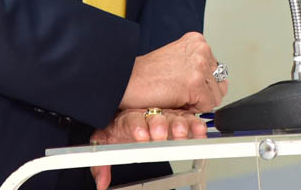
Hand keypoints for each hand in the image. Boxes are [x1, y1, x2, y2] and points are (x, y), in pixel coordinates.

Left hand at [89, 108, 206, 189]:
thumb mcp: (105, 144)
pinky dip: (195, 126)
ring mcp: (164, 117)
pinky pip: (189, 121)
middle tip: (161, 134)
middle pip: (155, 119)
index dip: (137, 128)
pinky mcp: (178, 120)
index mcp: (128, 120)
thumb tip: (102, 182)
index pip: (133, 121)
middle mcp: (148, 117)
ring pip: (173, 119)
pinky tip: (199, 131)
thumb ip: (101, 164)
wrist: (125, 121)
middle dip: (159, 126)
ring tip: (182, 133)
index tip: (141, 136)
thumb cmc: (118, 131)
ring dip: (179, 126)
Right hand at [118, 32, 226, 111]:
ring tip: (177, 94)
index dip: (201, 83)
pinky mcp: (195, 84)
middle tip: (180, 90)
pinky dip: (193, 108)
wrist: (127, 81)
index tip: (184, 82)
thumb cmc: (147, 74)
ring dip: (198, 101)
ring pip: (215, 95)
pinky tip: (177, 99)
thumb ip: (197, 65)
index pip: (216, 69)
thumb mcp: (177, 60)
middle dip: (202, 92)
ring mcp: (199, 65)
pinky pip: (207, 105)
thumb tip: (219, 82)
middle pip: (219, 82)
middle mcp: (201, 49)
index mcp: (197, 41)